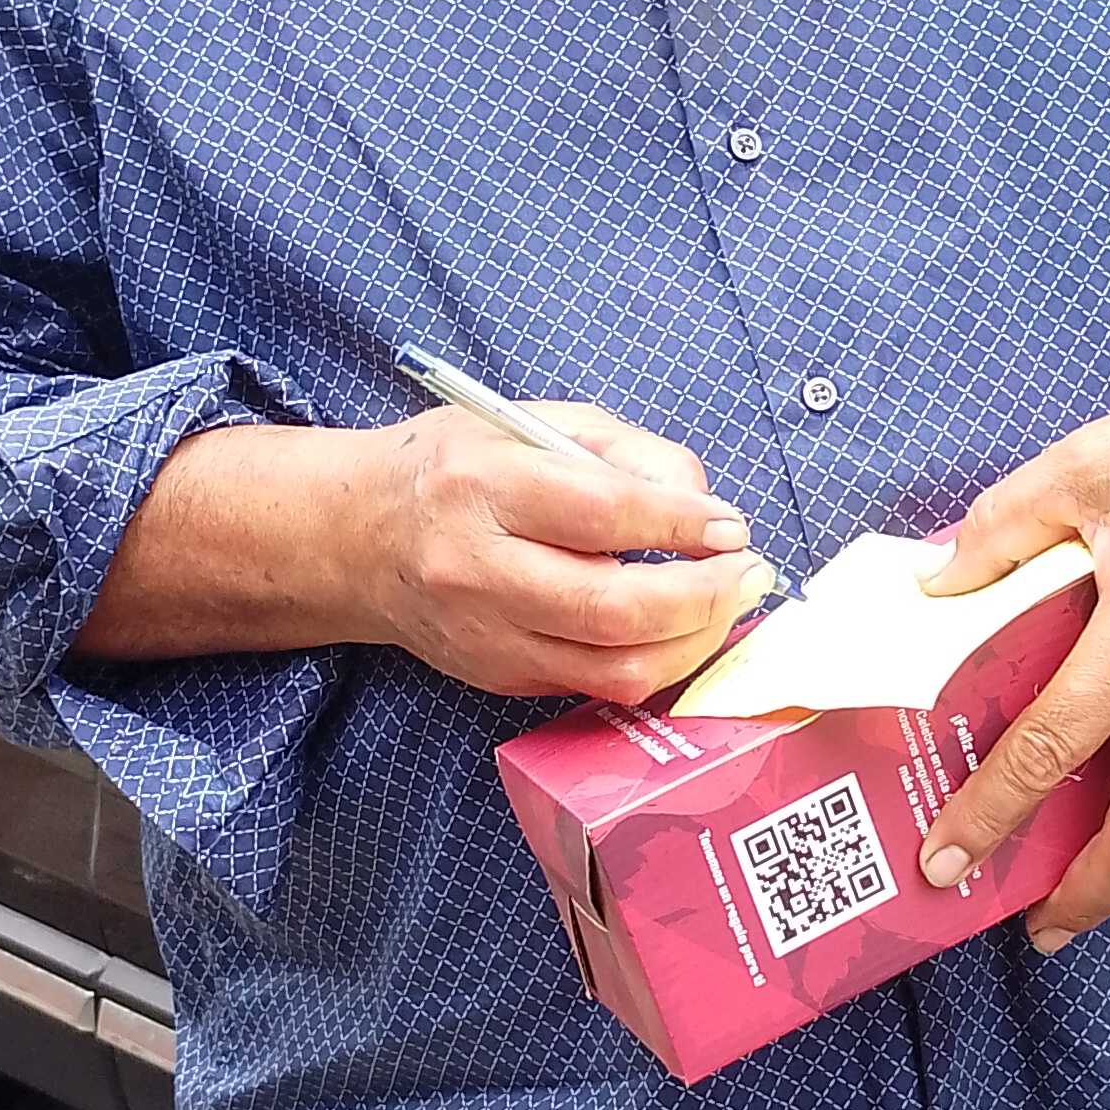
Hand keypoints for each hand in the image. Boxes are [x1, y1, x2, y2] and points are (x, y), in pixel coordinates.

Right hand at [359, 402, 773, 702]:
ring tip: (727, 604)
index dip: (682, 524)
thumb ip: (625, 453)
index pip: (601, 513)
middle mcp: (477, 568)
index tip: (733, 526)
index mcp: (483, 485)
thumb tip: (704, 506)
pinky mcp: (498, 676)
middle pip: (612, 607)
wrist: (360, 538)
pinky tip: (680, 628)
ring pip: (613, 666)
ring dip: (693, 642)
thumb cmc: (457, 468)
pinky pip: (596, 685)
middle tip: (749, 573)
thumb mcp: (531, 424)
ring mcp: (486, 635)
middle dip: (703, 597)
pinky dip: (654, 661)